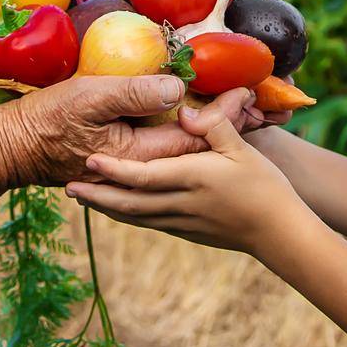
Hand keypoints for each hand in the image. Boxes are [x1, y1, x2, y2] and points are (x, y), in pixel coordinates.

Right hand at [0, 78, 260, 186]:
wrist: (13, 149)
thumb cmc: (48, 119)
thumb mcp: (91, 98)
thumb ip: (136, 94)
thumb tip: (179, 89)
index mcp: (141, 155)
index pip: (196, 134)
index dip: (226, 111)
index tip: (250, 88)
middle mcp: (143, 168)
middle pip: (199, 148)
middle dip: (232, 127)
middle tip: (263, 106)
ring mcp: (133, 169)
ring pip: (185, 153)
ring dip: (216, 134)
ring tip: (246, 117)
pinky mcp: (124, 165)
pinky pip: (166, 154)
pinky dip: (190, 139)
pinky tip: (203, 130)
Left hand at [65, 101, 310, 255]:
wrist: (280, 234)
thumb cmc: (265, 188)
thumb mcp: (242, 150)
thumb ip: (213, 126)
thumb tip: (183, 111)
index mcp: (192, 179)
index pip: (143, 176)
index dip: (113, 169)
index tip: (88, 159)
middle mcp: (180, 204)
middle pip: (128, 203)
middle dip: (96, 195)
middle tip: (66, 186)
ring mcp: (181, 223)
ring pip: (134, 216)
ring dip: (105, 206)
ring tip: (81, 195)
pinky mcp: (186, 233)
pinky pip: (147, 222)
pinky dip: (126, 214)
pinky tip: (116, 207)